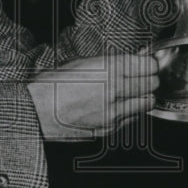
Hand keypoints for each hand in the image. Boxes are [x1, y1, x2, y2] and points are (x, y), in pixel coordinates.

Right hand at [26, 53, 158, 140]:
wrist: (36, 111)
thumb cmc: (52, 85)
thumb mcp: (81, 63)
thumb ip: (111, 62)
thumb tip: (134, 60)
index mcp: (108, 69)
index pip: (148, 66)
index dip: (148, 63)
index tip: (146, 63)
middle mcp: (114, 91)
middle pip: (152, 84)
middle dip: (149, 79)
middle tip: (141, 77)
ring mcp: (113, 112)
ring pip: (147, 103)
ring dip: (143, 96)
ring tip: (131, 92)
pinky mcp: (109, 128)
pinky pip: (132, 118)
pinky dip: (130, 111)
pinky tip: (117, 106)